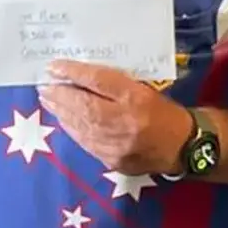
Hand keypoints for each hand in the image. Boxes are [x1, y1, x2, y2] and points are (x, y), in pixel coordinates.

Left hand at [38, 60, 194, 174]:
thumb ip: (114, 82)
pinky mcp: (112, 161)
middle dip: (60, 95)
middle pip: (84, 106)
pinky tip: (63, 120)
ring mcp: (117, 145)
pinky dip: (72, 129)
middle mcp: (125, 122)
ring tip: (48, 100)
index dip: (73, 73)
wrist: (183, 147)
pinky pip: (86, 143)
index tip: (54, 66)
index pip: (98, 82)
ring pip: (81, 126)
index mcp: (136, 99)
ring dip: (61, 112)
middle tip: (44, 85)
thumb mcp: (143, 89)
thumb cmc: (163, 112)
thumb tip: (80, 76)